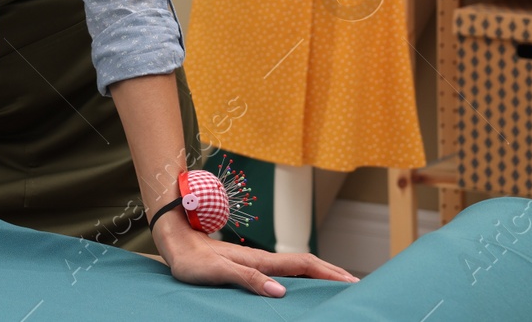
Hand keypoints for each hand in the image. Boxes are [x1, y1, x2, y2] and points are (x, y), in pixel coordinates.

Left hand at [155, 218, 358, 296]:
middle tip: (357, 285)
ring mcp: (256, 262)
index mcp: (260, 261)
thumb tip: (281, 292)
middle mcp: (263, 260)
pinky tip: (302, 286)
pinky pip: (282, 272)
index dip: (329, 273)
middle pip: (306, 265)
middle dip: (332, 273)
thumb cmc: (192, 259)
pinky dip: (301, 277)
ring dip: (319, 275)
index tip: (353, 282)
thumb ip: (247, 279)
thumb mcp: (217, 272)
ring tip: (338, 286)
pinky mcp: (248, 266)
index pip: (304, 265)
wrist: (174, 240)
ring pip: (296, 268)